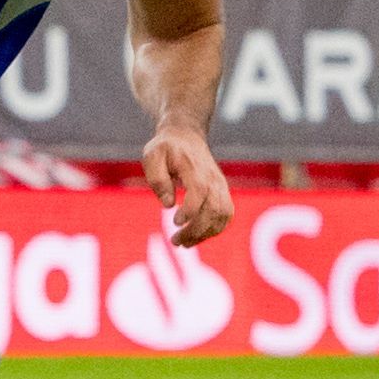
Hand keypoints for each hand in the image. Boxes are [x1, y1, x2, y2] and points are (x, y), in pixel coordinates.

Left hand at [145, 128, 231, 245]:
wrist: (186, 135)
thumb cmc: (165, 148)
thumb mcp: (152, 156)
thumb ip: (157, 179)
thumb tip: (168, 204)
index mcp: (194, 168)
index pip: (199, 191)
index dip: (190, 210)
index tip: (174, 221)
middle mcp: (212, 178)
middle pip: (213, 208)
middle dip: (195, 230)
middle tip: (176, 241)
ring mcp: (220, 185)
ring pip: (222, 215)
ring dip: (206, 233)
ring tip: (185, 243)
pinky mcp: (222, 192)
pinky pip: (226, 215)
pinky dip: (215, 229)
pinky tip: (197, 236)